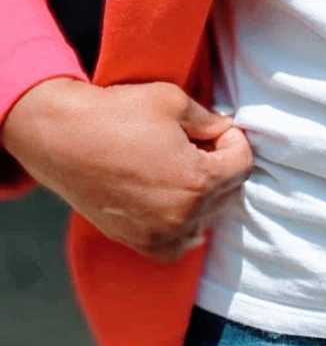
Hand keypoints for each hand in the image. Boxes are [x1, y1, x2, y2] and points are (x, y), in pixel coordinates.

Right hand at [0, 77, 253, 263]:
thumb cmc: (118, 114)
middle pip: (228, 192)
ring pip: (206, 218)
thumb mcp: (174, 101)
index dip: (233, 139)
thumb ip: (210, 120)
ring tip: (182, 166)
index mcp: (197, 181)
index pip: (242, 164)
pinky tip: (173, 198)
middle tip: (198, 142)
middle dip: (220, 165)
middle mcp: (182, 216)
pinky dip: (184, 224)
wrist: (63, 139)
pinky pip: (179, 244)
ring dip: (205, 194)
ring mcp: (159, 234)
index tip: (216, 128)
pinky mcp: (138, 242)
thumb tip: (225, 131)